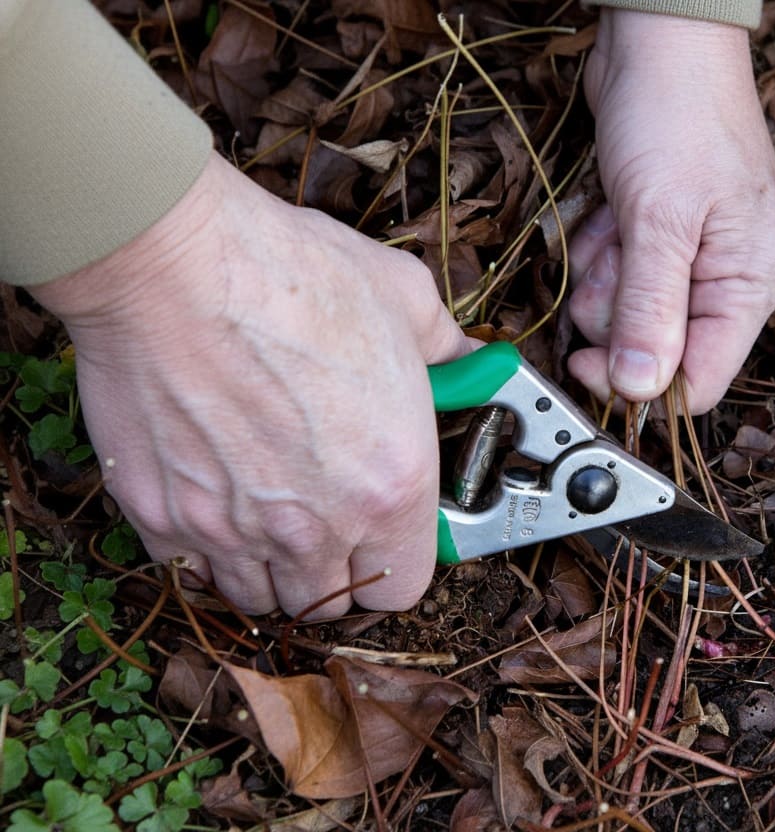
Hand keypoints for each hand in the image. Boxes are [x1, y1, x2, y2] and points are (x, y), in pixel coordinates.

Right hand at [30, 154, 471, 618]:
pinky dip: (202, 551)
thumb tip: (467, 359)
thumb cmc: (292, 275)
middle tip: (328, 522)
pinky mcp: (161, 515)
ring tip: (270, 514)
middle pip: (329, 602)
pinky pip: (189, 570)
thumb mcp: (404, 300)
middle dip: (333, 572)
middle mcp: (316, 525)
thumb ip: (445, 349)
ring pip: (258, 599)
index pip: (406, 584)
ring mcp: (234, 529)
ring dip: (269, 570)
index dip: (398, 559)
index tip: (387, 530)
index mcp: (392, 485)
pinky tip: (212, 501)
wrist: (173, 261)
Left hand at [568, 10, 774, 413]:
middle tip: (607, 265)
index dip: (644, 386)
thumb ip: (650, 310)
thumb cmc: (678, 112)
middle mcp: (724, 279)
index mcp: (750, 284)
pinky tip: (606, 215)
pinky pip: (613, 278)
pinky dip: (598, 253)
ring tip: (611, 228)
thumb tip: (642, 391)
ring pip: (627, 317)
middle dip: (615, 316)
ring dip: (600, 282)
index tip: (591, 364)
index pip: (702, 381)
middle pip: (656, 351)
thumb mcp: (660, 219)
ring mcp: (688, 258)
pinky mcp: (654, 238)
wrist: (657, 39)